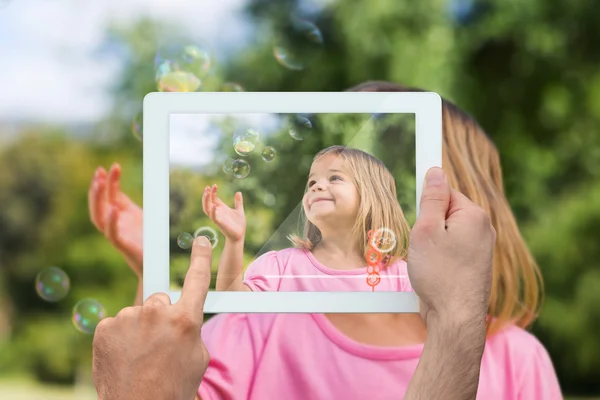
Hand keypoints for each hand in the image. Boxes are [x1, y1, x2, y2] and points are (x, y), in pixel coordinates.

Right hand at [88, 163, 142, 276]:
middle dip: (96, 189)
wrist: (153, 261)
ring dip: (97, 201)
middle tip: (98, 172)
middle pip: (98, 206)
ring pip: (99, 219)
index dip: (107, 182)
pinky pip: (113, 234)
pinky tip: (113, 209)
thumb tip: (114, 183)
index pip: (109, 196)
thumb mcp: (137, 214)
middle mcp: (112, 225)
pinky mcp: (123, 246)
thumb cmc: (145, 238)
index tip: (108, 167)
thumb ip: (125, 202)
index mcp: (117, 216)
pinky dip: (111, 222)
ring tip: (98, 184)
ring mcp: (116, 235)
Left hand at [92, 236, 211, 399]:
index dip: (201, 258)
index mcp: (185, 319)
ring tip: (139, 357)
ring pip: (138, 314)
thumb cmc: (173, 388)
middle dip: (161, 316)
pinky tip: (124, 357)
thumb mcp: (198, 358)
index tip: (201, 241)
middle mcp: (156, 312)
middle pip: (161, 300)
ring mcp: (127, 318)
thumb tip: (183, 318)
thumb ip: (191, 329)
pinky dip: (119, 337)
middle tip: (159, 343)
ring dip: (139, 329)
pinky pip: (117, 323)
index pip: (197, 279)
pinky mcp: (104, 327)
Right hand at [202, 184, 245, 241]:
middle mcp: (217, 212)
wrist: (240, 234)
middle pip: (207, 203)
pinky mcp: (220, 223)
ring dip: (206, 201)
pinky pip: (214, 217)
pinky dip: (213, 212)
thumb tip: (238, 192)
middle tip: (207, 187)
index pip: (213, 198)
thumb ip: (238, 202)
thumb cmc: (238, 224)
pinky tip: (214, 205)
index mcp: (221, 208)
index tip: (215, 185)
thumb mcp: (239, 210)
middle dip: (206, 195)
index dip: (212, 192)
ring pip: (207, 209)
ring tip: (207, 193)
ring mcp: (217, 218)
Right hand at [407, 167, 494, 327]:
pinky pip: (452, 249)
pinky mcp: (474, 265)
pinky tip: (434, 272)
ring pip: (447, 233)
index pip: (445, 191)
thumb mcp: (426, 230)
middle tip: (421, 242)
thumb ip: (431, 199)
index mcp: (474, 216)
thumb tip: (435, 172)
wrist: (455, 319)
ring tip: (427, 261)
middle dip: (428, 224)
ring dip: (432, 243)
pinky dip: (439, 257)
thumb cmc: (440, 275)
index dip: (427, 200)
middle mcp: (483, 229)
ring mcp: (481, 249)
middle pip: (446, 212)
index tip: (417, 205)